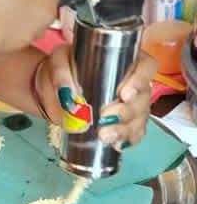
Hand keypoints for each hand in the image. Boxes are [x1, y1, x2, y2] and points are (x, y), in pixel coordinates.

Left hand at [32, 44, 154, 149]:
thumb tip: (69, 96)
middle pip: (144, 96)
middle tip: (105, 118)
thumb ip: (61, 73)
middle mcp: (134, 80)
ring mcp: (133, 103)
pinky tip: (116, 144)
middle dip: (128, 111)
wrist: (56, 88)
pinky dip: (127, 139)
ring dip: (126, 129)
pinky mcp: (126, 121)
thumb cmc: (63, 67)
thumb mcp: (58, 61)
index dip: (140, 80)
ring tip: (105, 136)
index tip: (124, 95)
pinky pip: (135, 132)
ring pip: (141, 117)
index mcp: (124, 59)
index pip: (146, 65)